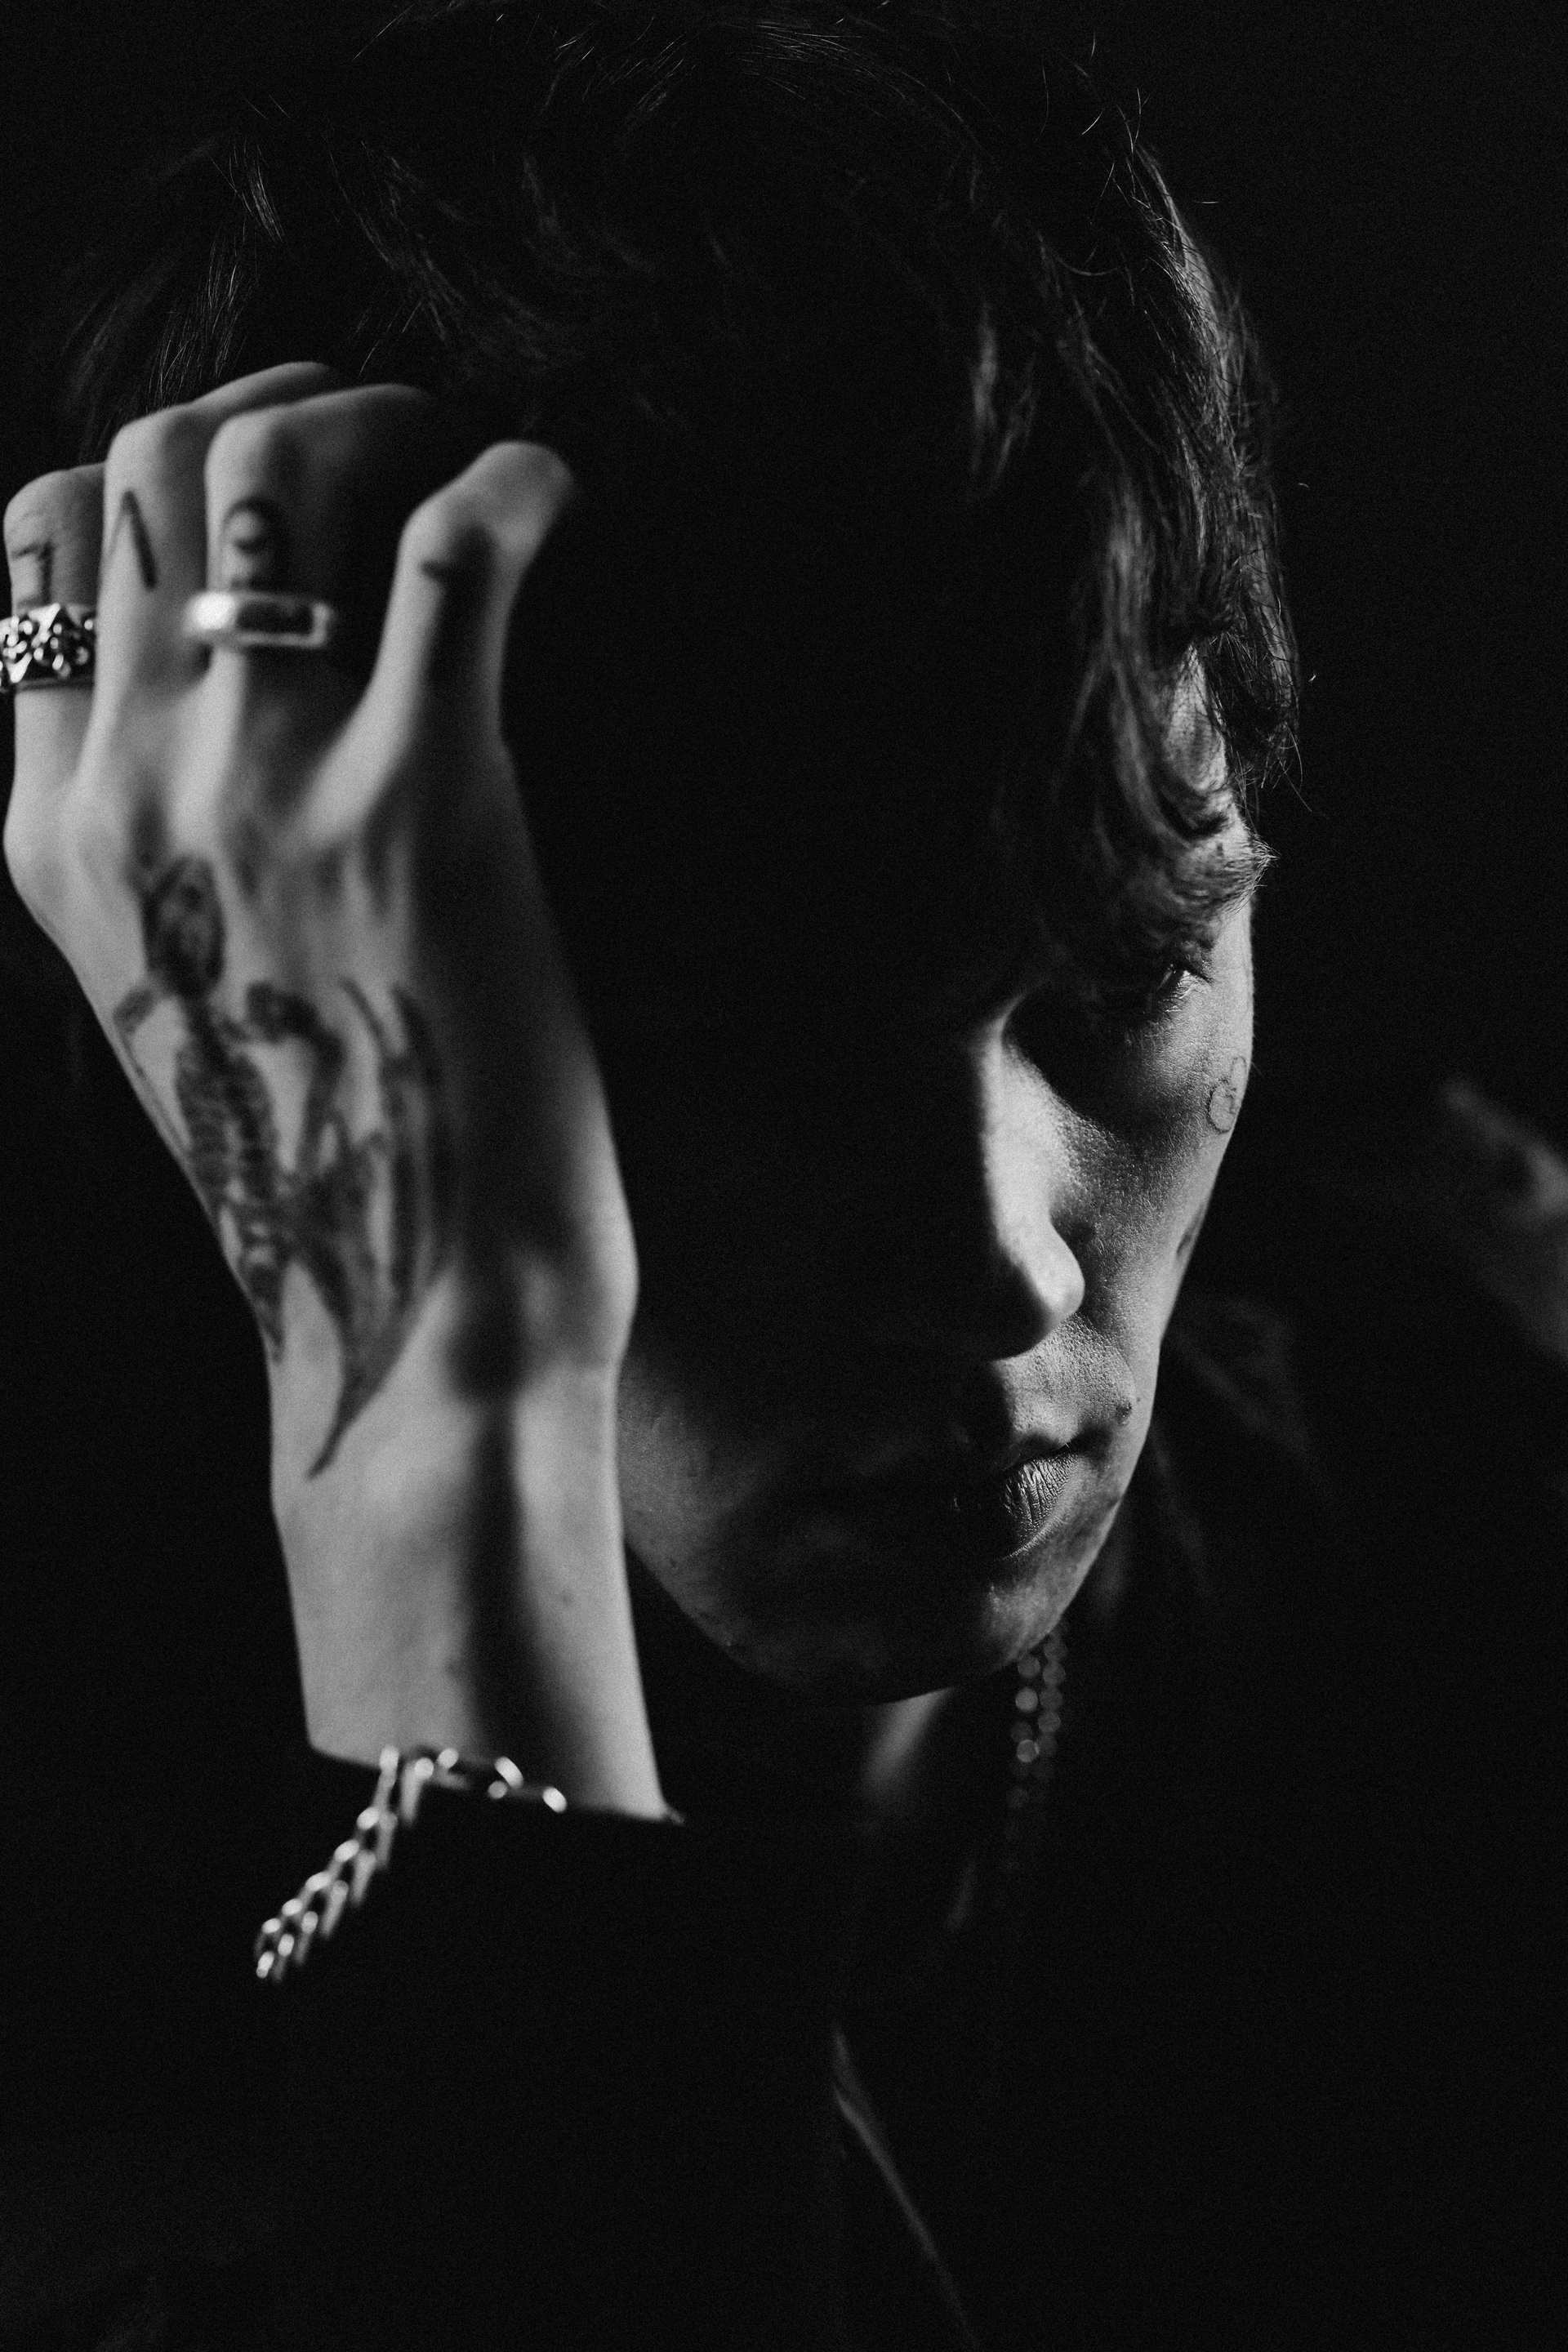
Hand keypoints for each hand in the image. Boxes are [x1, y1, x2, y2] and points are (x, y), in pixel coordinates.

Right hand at [4, 367, 660, 1807]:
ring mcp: (266, 785)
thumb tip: (206, 706)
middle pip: (143, 459)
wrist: (415, 1331)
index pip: (37, 539)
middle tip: (375, 432)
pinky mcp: (424, 800)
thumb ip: (150, 846)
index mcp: (48, 832)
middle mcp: (130, 786)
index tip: (256, 475)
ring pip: (267, 461)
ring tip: (457, 452)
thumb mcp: (165, 999)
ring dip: (377, 411)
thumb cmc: (325, 1173)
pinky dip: (511, 480)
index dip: (147, 459)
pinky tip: (553, 493)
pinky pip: (448, 548)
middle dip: (261, 402)